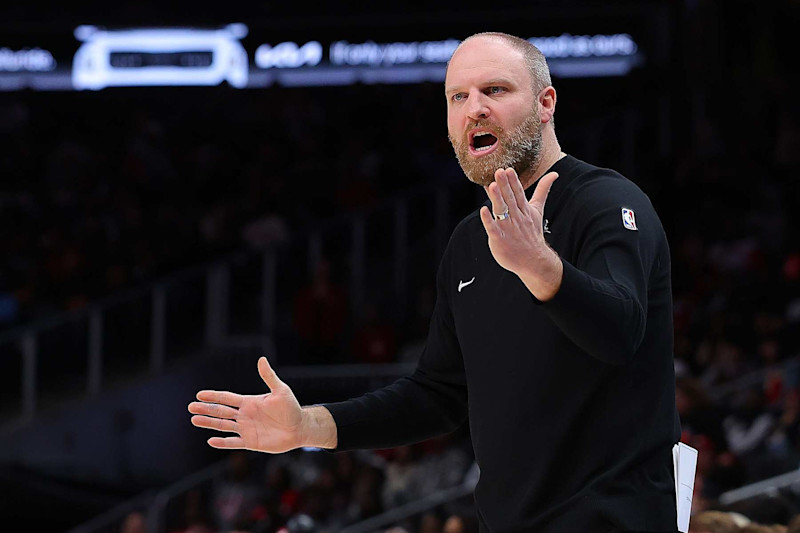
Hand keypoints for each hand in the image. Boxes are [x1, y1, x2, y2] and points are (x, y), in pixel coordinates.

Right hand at [189, 357, 303, 452]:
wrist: (300, 428)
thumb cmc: (291, 408)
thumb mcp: (280, 391)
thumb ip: (269, 377)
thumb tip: (262, 359)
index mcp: (249, 402)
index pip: (227, 398)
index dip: (214, 396)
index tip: (200, 394)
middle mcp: (245, 415)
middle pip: (221, 411)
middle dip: (206, 409)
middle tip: (190, 406)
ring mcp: (246, 429)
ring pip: (223, 426)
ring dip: (209, 423)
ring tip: (194, 419)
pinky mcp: (251, 442)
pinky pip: (233, 442)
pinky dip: (222, 442)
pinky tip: (211, 440)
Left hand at [479, 168, 561, 299]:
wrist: (533, 260)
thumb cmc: (532, 232)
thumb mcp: (537, 209)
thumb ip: (543, 190)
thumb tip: (554, 173)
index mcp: (524, 209)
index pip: (518, 193)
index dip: (513, 181)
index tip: (508, 170)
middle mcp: (516, 217)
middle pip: (510, 199)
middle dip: (505, 185)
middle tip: (499, 172)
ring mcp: (508, 228)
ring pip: (502, 211)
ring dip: (497, 199)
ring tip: (492, 186)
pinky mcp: (500, 239)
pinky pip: (493, 228)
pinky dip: (489, 220)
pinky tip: (483, 210)